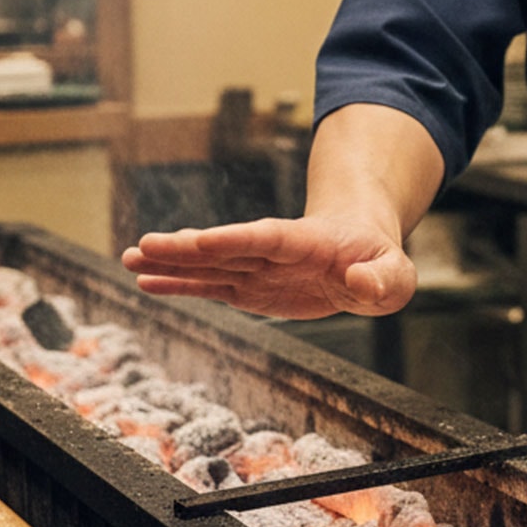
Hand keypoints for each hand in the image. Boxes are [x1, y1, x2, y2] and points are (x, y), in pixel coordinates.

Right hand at [120, 213, 416, 319]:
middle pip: (227, 249)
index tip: (197, 241)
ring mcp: (259, 269)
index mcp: (310, 243)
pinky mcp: (251, 288)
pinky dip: (181, 286)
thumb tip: (359, 284)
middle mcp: (275, 253)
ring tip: (128, 260)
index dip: (233, 240)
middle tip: (142, 247)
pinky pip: (212, 287)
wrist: (363, 253)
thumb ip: (383, 280)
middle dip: (186, 249)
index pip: (267, 238)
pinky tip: (147, 284)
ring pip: (211, 267)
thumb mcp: (398, 276)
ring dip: (171, 265)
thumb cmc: (381, 264)